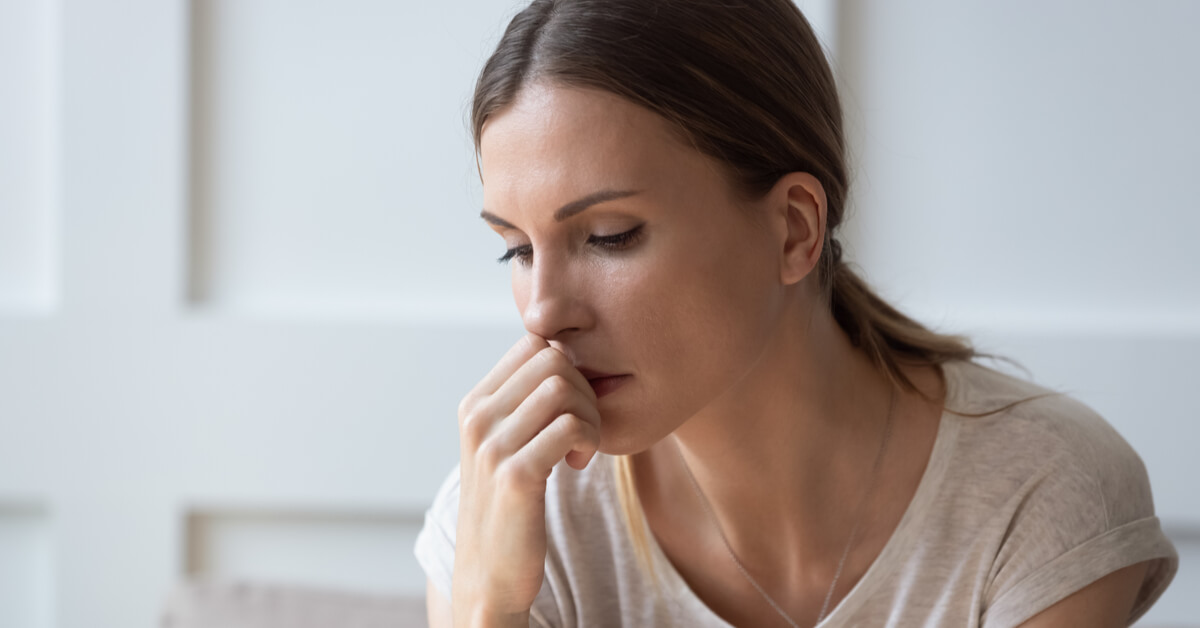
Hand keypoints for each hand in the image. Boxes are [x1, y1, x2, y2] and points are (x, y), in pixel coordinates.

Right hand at [452, 332, 601, 623]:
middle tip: (585, 428)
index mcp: (475, 404)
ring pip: (563, 386)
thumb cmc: (509, 506)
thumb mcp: (505, 445)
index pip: (533, 343)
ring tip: (583, 447)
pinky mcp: (516, 476)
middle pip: (552, 358)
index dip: (568, 366)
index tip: (571, 407)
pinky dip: (589, 440)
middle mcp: (477, 418)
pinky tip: (579, 464)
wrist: (489, 574)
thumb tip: (562, 354)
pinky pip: (570, 426)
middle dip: (584, 387)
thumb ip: (524, 403)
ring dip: (590, 415)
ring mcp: (492, 446)